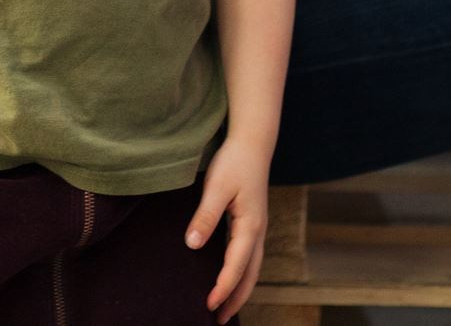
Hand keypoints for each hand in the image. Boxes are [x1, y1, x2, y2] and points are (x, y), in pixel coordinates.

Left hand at [188, 135, 270, 322]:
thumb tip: (192, 245)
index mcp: (250, 226)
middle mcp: (257, 231)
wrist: (253, 143)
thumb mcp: (217, 187)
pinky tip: (228, 277)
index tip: (208, 305)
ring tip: (225, 308)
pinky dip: (241, 273)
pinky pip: (249, 257)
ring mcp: (257, 228)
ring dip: (240, 289)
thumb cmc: (234, 162)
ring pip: (252, 268)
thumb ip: (205, 216)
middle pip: (250, 275)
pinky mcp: (252, 223)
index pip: (236, 266)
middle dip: (236, 299)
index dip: (222, 287)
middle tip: (219, 319)